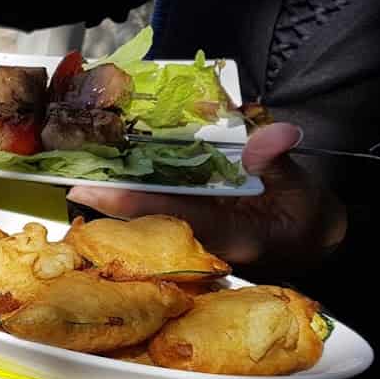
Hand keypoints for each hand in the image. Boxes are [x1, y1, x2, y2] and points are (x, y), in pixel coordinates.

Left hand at [66, 122, 346, 267]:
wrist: (311, 243)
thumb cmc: (306, 216)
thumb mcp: (302, 187)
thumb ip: (279, 160)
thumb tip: (270, 132)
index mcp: (233, 235)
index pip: (173, 216)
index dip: (129, 204)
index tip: (88, 192)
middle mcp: (205, 245)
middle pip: (145, 223)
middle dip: (107, 203)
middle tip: (68, 180)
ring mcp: (195, 243)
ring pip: (145, 222)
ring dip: (113, 201)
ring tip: (77, 178)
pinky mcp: (190, 235)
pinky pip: (155, 218)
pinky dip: (132, 201)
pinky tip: (105, 184)